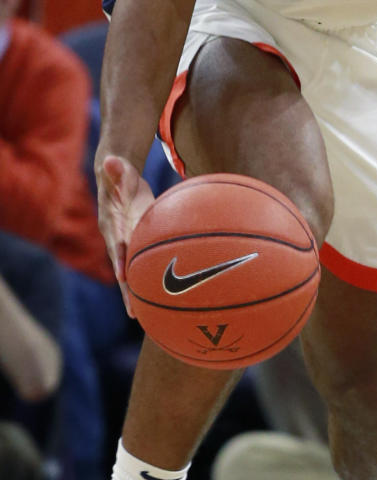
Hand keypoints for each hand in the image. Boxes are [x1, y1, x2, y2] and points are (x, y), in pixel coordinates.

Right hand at [96, 153, 154, 311]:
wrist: (116, 184)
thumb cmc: (122, 178)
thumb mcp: (121, 173)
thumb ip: (118, 170)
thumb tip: (109, 159)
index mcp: (113, 226)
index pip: (116, 244)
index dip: (119, 259)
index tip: (123, 275)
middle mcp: (117, 241)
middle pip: (122, 269)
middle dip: (127, 291)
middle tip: (134, 313)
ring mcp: (126, 248)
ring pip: (131, 275)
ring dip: (138, 295)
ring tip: (146, 319)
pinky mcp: (136, 249)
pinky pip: (143, 269)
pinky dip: (149, 284)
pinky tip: (164, 300)